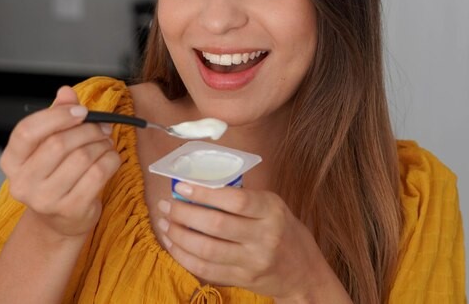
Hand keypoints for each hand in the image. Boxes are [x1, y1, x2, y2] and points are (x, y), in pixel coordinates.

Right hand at [0, 86, 121, 237]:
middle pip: (58, 143)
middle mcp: (22, 183)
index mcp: (12, 161)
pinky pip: (99, 173)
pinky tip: (110, 157)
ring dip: (101, 144)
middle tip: (101, 127)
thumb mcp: (50, 144)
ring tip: (105, 142)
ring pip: (82, 157)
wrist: (62, 219)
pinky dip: (111, 159)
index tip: (81, 112)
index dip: (56, 116)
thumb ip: (56, 116)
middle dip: (87, 130)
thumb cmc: (56, 175)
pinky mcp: (70, 210)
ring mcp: (45, 200)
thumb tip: (65, 92)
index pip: (27, 131)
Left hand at [155, 183, 350, 301]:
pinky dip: (184, 256)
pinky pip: (206, 270)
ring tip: (165, 223)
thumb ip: (243, 199)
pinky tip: (173, 244)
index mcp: (272, 211)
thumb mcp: (272, 207)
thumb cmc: (283, 231)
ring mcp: (253, 262)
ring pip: (206, 250)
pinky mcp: (242, 280)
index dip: (205, 193)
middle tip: (166, 205)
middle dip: (184, 214)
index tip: (182, 187)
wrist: (303, 272)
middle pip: (216, 225)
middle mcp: (264, 237)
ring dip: (179, 235)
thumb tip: (199, 188)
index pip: (235, 200)